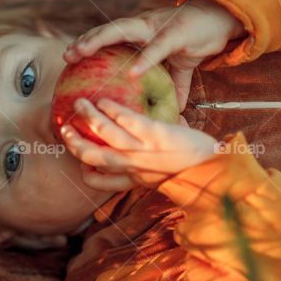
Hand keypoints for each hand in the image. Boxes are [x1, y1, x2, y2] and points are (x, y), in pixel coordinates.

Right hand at [60, 96, 219, 190]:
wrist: (216, 170)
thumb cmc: (192, 170)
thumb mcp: (164, 174)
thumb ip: (148, 162)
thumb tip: (141, 141)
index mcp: (135, 180)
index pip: (99, 181)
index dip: (84, 171)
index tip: (79, 162)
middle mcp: (134, 167)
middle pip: (93, 157)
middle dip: (74, 142)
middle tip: (63, 128)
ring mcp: (144, 152)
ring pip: (105, 135)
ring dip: (88, 118)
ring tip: (79, 103)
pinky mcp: (156, 136)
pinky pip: (128, 120)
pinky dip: (112, 109)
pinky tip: (104, 99)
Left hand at [63, 0, 245, 108]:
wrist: (224, 19)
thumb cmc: (197, 39)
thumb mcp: (181, 66)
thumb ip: (174, 85)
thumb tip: (173, 110)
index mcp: (142, 33)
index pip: (109, 36)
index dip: (89, 43)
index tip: (69, 56)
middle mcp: (143, 26)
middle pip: (108, 30)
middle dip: (86, 41)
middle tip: (68, 55)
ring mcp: (157, 27)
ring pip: (121, 30)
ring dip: (99, 39)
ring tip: (82, 51)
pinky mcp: (176, 33)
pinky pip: (157, 48)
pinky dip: (144, 60)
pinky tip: (132, 73)